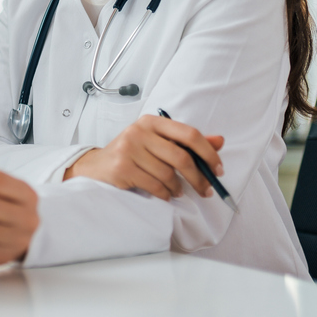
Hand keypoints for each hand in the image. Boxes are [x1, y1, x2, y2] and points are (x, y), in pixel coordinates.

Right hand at [63, 114, 224, 200]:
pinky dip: (164, 194)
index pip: (189, 134)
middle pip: (181, 157)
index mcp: (152, 122)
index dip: (208, 153)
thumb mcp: (158, 143)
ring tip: (177, 191)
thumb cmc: (133, 154)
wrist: (97, 166)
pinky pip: (154, 185)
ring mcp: (129, 149)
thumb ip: (187, 142)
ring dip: (177, 188)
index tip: (218, 169)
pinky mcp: (122, 167)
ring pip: (168, 174)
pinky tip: (164, 194)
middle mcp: (139, 131)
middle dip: (198, 178)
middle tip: (205, 190)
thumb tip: (219, 141)